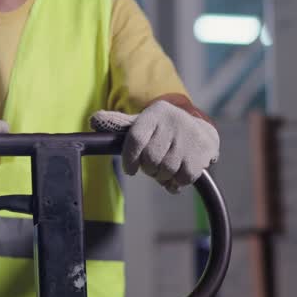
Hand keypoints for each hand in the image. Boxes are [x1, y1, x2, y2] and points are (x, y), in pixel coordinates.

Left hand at [90, 100, 218, 192]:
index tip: (131, 170)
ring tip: (165, 170)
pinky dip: (177, 182)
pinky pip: (182, 177)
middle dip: (149, 169)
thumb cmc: (164, 131)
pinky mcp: (201, 152)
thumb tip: (94, 120)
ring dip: (162, 176)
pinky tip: (177, 175)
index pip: (136, 138)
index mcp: (155, 113)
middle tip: (153, 167)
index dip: (130, 159)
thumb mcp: (143, 123)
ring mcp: (188, 137)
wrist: (201, 130)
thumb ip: (119, 125)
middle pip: (150, 158)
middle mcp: (173, 121)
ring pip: (165, 169)